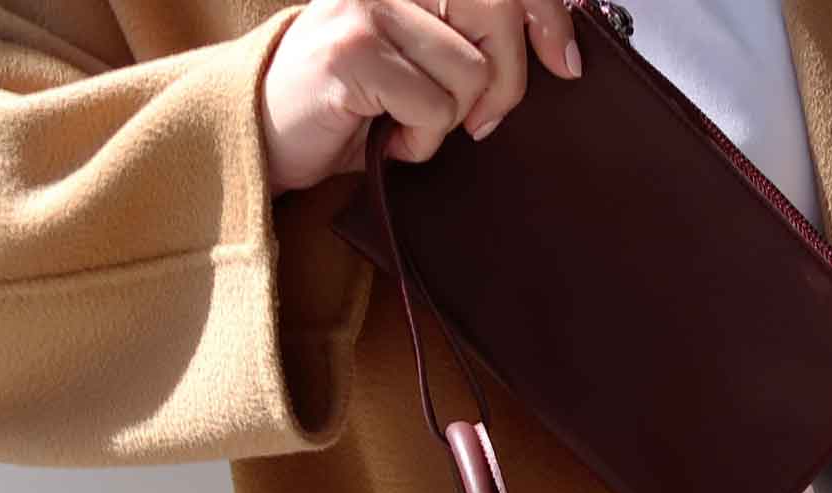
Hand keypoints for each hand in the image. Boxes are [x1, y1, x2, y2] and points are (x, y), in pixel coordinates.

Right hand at [262, 0, 582, 195]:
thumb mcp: (417, 62)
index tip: (567, 65)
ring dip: (446, 121)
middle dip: (502, 87)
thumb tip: (554, 53)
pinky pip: (434, 108)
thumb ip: (469, 41)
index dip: (547, 16)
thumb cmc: (348, 105)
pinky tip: (385, 137)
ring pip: (470, 74)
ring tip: (403, 123)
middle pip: (497, 20)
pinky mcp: (354, 49)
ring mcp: (368, 5)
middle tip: (472, 123)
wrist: (264, 133)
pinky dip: (419, 141)